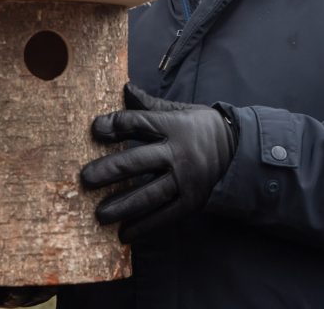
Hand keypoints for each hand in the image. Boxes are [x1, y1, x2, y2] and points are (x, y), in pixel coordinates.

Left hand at [81, 83, 237, 242]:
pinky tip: (124, 234)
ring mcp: (185, 179)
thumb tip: (125, 89)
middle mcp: (178, 152)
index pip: (138, 123)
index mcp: (173, 125)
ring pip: (148, 194)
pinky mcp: (192, 200)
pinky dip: (144, 226)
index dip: (114, 125)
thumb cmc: (201, 127)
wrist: (238, 149)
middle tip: (85, 179)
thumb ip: (150, 104)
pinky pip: (165, 216)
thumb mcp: (180, 110)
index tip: (95, 130)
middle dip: (109, 170)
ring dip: (122, 205)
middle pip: (137, 161)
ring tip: (100, 214)